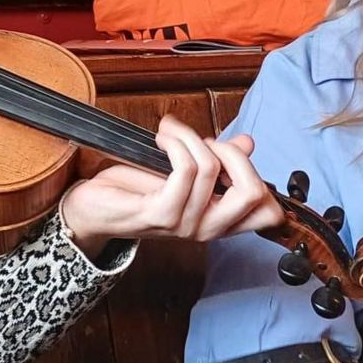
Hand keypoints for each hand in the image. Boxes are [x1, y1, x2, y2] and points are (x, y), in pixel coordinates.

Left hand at [59, 115, 284, 254]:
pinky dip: (175, 142)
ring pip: (211, 168)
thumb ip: (220, 159)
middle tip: (207, 142)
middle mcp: (209, 229)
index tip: (226, 153)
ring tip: (172, 133)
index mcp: (220, 221)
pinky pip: (184, 169)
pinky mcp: (161, 214)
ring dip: (190, 137)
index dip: (258, 175)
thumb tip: (248, 142)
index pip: (268, 214)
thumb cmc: (137, 191)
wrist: (94, 209)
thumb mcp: (186, 172)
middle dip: (234, 154)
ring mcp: (186, 225)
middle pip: (253, 193)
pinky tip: (163, 138)